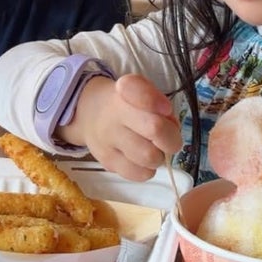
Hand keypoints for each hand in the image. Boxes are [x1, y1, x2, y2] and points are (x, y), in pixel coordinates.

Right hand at [64, 74, 181, 180]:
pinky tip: (141, 159)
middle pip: (155, 128)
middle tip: (167, 136)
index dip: (157, 101)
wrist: (89, 114)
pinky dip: (148, 169)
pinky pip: (139, 173)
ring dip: (159, 155)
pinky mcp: (107, 161)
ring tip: (152, 148)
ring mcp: (108, 140)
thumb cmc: (123, 102)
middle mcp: (113, 114)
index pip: (136, 89)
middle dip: (171, 136)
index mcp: (123, 91)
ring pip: (150, 156)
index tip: (165, 108)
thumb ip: (159, 100)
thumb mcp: (140, 88)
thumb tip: (172, 124)